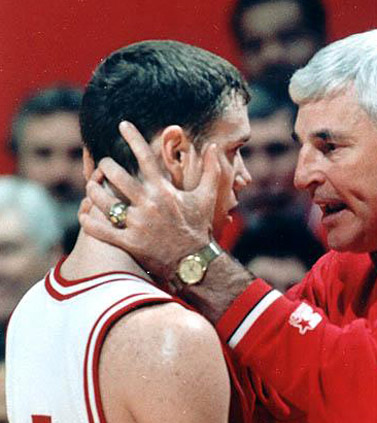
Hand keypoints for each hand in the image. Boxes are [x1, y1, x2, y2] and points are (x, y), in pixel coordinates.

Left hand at [79, 121, 234, 280]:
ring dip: (94, 191)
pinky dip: (88, 221)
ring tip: (92, 186)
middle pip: (117, 176)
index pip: (145, 158)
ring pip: (104, 201)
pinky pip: (100, 230)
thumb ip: (210, 170)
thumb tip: (212, 146)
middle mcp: (149, 205)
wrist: (195, 264)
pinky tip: (84, 213)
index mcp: (165, 191)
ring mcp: (138, 225)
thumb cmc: (199, 228)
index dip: (133, 138)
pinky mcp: (129, 243)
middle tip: (103, 165)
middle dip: (105, 167)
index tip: (122, 125)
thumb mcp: (207, 197)